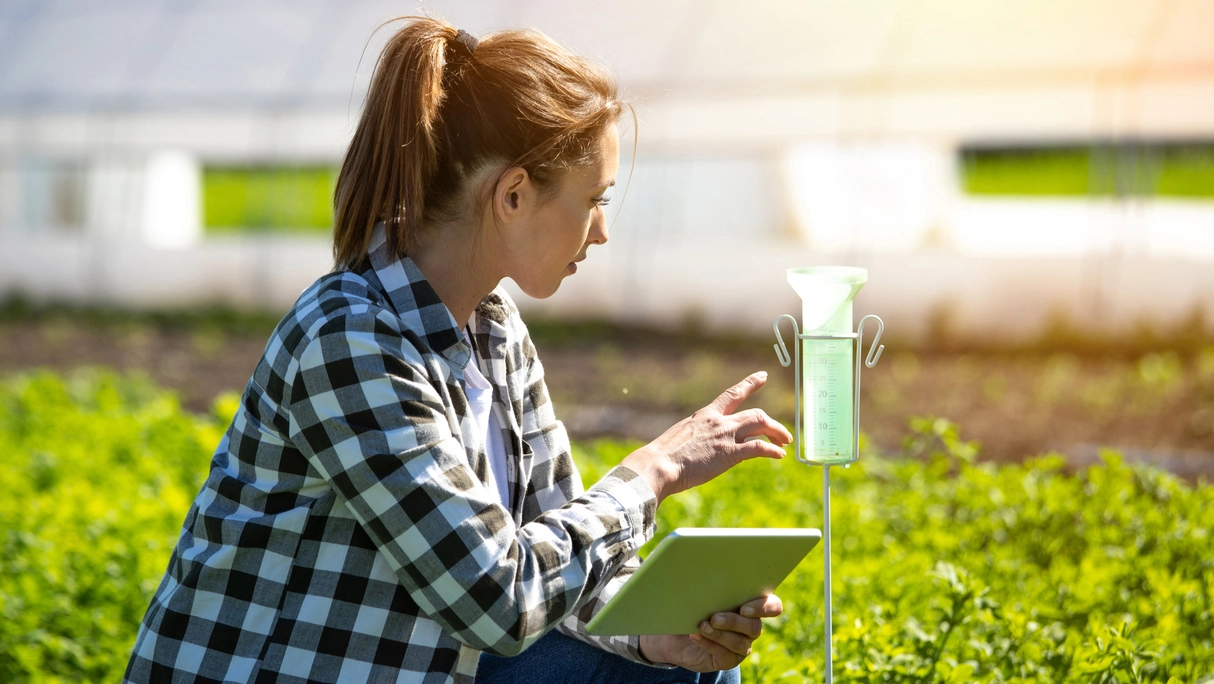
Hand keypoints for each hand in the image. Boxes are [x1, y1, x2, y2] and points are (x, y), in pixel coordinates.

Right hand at [622, 372, 790, 502]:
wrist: (658, 465)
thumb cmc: (662, 457)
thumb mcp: (680, 438)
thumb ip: (696, 438)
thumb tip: (698, 446)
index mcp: (705, 415)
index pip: (731, 394)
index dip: (749, 384)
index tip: (762, 376)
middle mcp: (718, 421)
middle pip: (754, 414)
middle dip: (772, 423)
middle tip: (783, 434)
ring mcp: (724, 436)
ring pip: (760, 424)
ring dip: (777, 433)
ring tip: (785, 442)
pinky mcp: (728, 454)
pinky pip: (758, 448)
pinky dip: (772, 450)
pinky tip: (779, 455)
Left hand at [639, 595, 782, 671]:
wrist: (678, 635)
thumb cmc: (693, 607)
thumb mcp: (699, 594)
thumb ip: (709, 586)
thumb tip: (706, 576)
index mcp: (752, 604)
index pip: (773, 606)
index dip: (764, 608)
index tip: (744, 608)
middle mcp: (751, 626)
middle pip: (754, 627)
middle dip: (734, 622)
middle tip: (715, 617)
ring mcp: (743, 645)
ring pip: (740, 643)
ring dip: (720, 634)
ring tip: (702, 626)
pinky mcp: (729, 660)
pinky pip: (726, 655)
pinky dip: (710, 645)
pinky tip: (696, 636)